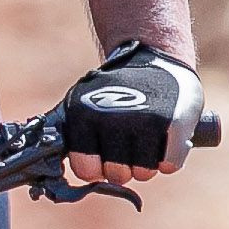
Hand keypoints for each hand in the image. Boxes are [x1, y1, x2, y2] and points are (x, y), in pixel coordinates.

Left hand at [55, 43, 199, 185]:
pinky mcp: (176, 124)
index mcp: (84, 115)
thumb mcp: (84, 101)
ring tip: (147, 137)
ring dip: (147, 162)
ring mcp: (146, 121)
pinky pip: (169, 165)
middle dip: (124, 167)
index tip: (104, 157)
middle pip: (117, 176)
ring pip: (144, 174)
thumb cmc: (116, 87)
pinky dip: (170, 157)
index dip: (97, 168)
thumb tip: (52, 172)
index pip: (86, 170)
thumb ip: (74, 135)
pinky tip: (165, 136)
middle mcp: (113, 119)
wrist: (156, 52)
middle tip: (129, 145)